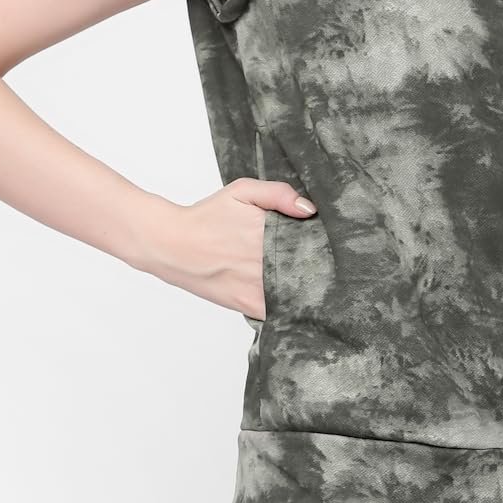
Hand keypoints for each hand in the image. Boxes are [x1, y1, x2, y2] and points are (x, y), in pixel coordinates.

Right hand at [151, 177, 316, 318]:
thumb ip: (278, 193)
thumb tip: (309, 209)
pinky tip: (298, 300)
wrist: (171, 245)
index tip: (331, 243)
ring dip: (310, 289)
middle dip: (322, 266)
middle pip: (311, 269)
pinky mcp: (248, 304)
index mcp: (269, 231)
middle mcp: (266, 261)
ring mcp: (258, 286)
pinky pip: (281, 311)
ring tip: (319, 282)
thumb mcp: (241, 191)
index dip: (327, 244)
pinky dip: (292, 307)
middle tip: (330, 263)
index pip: (314, 242)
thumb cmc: (207, 216)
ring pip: (300, 293)